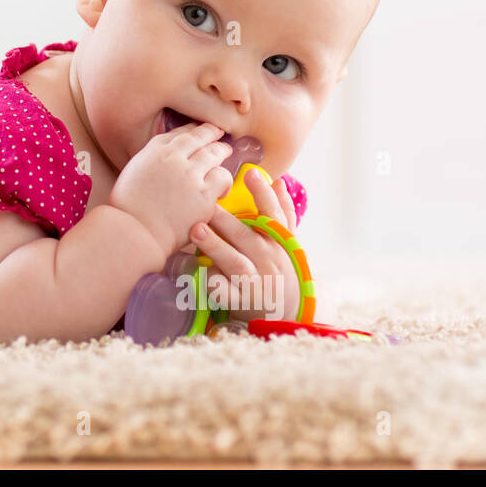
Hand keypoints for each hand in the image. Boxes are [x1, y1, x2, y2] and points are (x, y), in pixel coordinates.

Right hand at [107, 121, 234, 270]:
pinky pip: (222, 177)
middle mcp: (172, 157)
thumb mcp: (133, 173)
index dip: (192, 130)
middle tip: (217, 132)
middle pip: (198, 137)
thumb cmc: (128, 209)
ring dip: (221, 151)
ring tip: (225, 151)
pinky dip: (223, 179)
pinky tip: (222, 186)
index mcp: (153, 151)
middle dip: (210, 132)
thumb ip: (152, 161)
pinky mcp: (204, 194)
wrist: (134, 231)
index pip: (178, 133)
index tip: (198, 130)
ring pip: (214, 153)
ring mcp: (190, 174)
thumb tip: (166, 158)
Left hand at [188, 168, 301, 321]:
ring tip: (197, 231)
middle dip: (227, 221)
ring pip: (235, 262)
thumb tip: (278, 180)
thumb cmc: (282, 269)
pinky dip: (214, 283)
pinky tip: (201, 273)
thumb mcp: (288, 242)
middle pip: (248, 237)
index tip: (251, 173)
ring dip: (216, 246)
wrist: (288, 313)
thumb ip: (282, 212)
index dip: (264, 194)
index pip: (274, 214)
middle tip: (207, 204)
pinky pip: (225, 292)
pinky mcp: (242, 302)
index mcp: (279, 242)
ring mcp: (256, 282)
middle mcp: (269, 259)